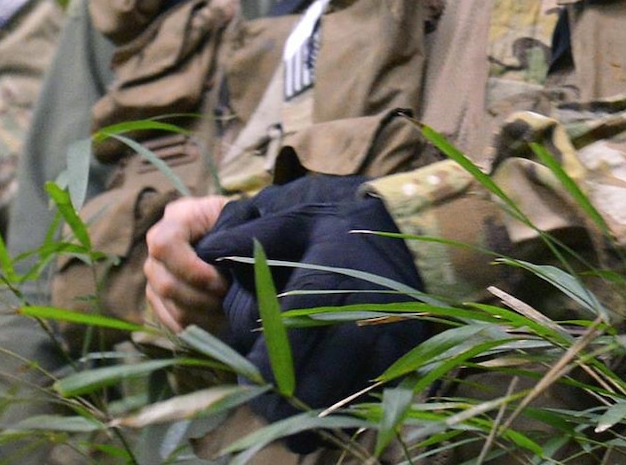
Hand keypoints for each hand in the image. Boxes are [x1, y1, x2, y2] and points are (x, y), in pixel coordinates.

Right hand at [145, 194, 230, 334]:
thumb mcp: (240, 220)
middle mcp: (157, 241)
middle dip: (201, 299)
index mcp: (178, 216)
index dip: (192, 270)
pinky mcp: (157, 293)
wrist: (236, 233)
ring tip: (225, 310)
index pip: (165, 245)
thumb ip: (232, 236)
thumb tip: (229, 262)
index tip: (222, 283)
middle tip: (228, 300)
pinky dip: (192, 324)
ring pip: (167, 304)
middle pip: (165, 282)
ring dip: (200, 314)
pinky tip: (215, 320)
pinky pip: (167, 318)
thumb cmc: (241, 223)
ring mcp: (155, 269)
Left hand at [194, 175, 431, 432]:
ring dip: (308, 410)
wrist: (416, 228)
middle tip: (265, 400)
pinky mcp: (400, 354)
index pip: (281, 347)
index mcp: (322, 283)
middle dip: (279, 401)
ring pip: (335, 400)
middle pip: (306, 386)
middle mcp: (352, 318)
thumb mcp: (300, 215)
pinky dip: (340, 403)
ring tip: (291, 407)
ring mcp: (381, 341)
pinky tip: (325, 396)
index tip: (247, 378)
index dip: (258, 373)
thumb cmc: (350, 221)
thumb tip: (209, 251)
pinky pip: (363, 396)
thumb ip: (254, 235)